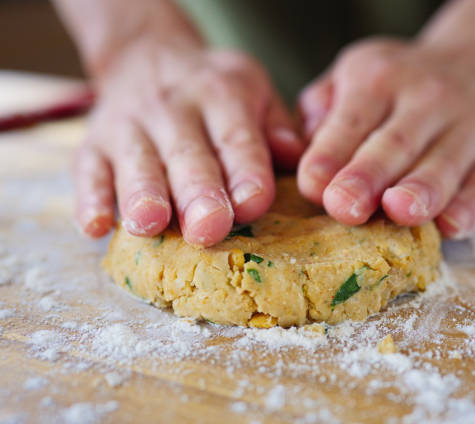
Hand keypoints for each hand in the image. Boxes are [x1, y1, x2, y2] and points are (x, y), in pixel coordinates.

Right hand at [74, 39, 302, 244]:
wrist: (146, 56)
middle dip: (198, 193)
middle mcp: (174, 109)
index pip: (236, 138)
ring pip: (137, 163)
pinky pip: (88, 171)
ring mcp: (129, 126)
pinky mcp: (94, 144)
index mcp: (221, 96)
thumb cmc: (213, 90)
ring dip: (142, 195)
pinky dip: (89, 198)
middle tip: (209, 227)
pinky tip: (94, 226)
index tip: (253, 204)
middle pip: (187, 155)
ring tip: (150, 224)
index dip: (246, 171)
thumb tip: (296, 157)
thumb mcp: (254, 90)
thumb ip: (276, 126)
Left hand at [297, 37, 474, 237]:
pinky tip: (453, 225)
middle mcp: (429, 97)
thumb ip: (322, 107)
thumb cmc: (400, 86)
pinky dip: (474, 205)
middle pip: (394, 143)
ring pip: (444, 163)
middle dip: (368, 176)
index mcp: (379, 80)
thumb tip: (302, 145)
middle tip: (346, 207)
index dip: (330, 155)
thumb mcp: (354, 76)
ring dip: (422, 190)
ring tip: (401, 210)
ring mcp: (474, 125)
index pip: (350, 121)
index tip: (313, 186)